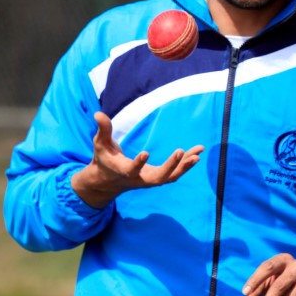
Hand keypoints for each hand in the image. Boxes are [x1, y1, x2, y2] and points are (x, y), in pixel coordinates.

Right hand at [71, 111, 203, 208]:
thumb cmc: (104, 159)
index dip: (138, 163)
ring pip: (171, 177)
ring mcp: (151, 180)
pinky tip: (197, 154)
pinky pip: (175, 173)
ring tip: (198, 154)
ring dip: (185, 166)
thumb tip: (98, 114)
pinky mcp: (158, 178)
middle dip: (170, 166)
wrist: (109, 181)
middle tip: (181, 151)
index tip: (146, 152)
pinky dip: (186, 164)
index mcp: (124, 171)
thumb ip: (102, 129)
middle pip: (158, 178)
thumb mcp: (100, 144)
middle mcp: (140, 179)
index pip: (132, 170)